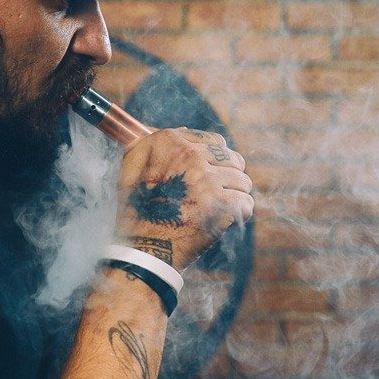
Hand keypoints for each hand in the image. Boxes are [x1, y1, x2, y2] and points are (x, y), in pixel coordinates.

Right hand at [113, 128, 253, 270]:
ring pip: (243, 182)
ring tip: (215, 210)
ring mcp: (207, 179)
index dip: (216, 159)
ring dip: (233, 197)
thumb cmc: (136, 210)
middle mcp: (190, 155)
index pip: (215, 141)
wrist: (142, 248)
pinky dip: (238, 215)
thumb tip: (182, 131)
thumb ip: (153, 143)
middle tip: (213, 196)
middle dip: (228, 178)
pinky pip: (247, 203)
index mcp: (168, 141)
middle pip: (234, 159)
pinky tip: (222, 222)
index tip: (210, 174)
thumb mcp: (131, 166)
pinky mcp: (221, 204)